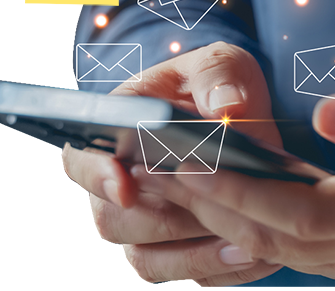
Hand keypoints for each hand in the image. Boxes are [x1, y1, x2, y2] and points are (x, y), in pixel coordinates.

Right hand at [62, 42, 282, 284]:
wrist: (239, 113)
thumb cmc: (216, 83)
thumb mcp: (221, 64)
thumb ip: (219, 76)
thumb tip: (227, 107)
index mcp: (114, 130)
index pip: (82, 158)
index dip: (98, 176)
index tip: (124, 186)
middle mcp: (119, 181)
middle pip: (113, 219)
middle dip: (160, 219)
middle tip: (208, 211)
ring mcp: (143, 218)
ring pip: (143, 255)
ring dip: (191, 253)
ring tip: (242, 243)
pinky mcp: (173, 245)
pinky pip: (179, 271)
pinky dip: (212, 268)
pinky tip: (251, 255)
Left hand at [140, 94, 334, 285]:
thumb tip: (326, 116)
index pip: (296, 212)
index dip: (234, 191)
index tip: (184, 164)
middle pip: (280, 239)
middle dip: (213, 208)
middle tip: (159, 176)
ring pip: (293, 254)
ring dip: (234, 222)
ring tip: (189, 190)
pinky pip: (317, 257)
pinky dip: (271, 236)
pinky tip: (250, 217)